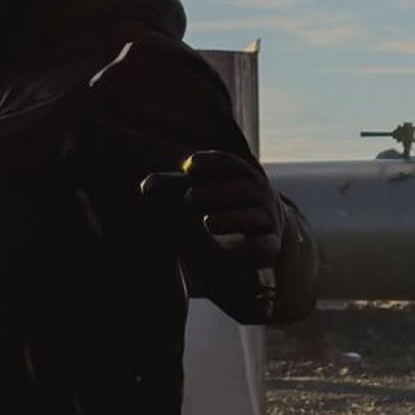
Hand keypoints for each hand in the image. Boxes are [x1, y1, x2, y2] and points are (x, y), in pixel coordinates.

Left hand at [143, 150, 280, 257]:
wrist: (256, 238)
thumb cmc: (220, 207)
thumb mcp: (197, 195)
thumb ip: (173, 188)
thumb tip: (145, 187)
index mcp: (244, 177)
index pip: (233, 164)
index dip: (213, 162)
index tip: (188, 167)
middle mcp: (260, 196)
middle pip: (245, 189)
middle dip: (217, 192)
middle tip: (188, 198)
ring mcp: (267, 221)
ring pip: (255, 217)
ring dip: (231, 218)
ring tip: (207, 222)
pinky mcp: (269, 247)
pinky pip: (264, 247)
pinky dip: (248, 249)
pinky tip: (225, 251)